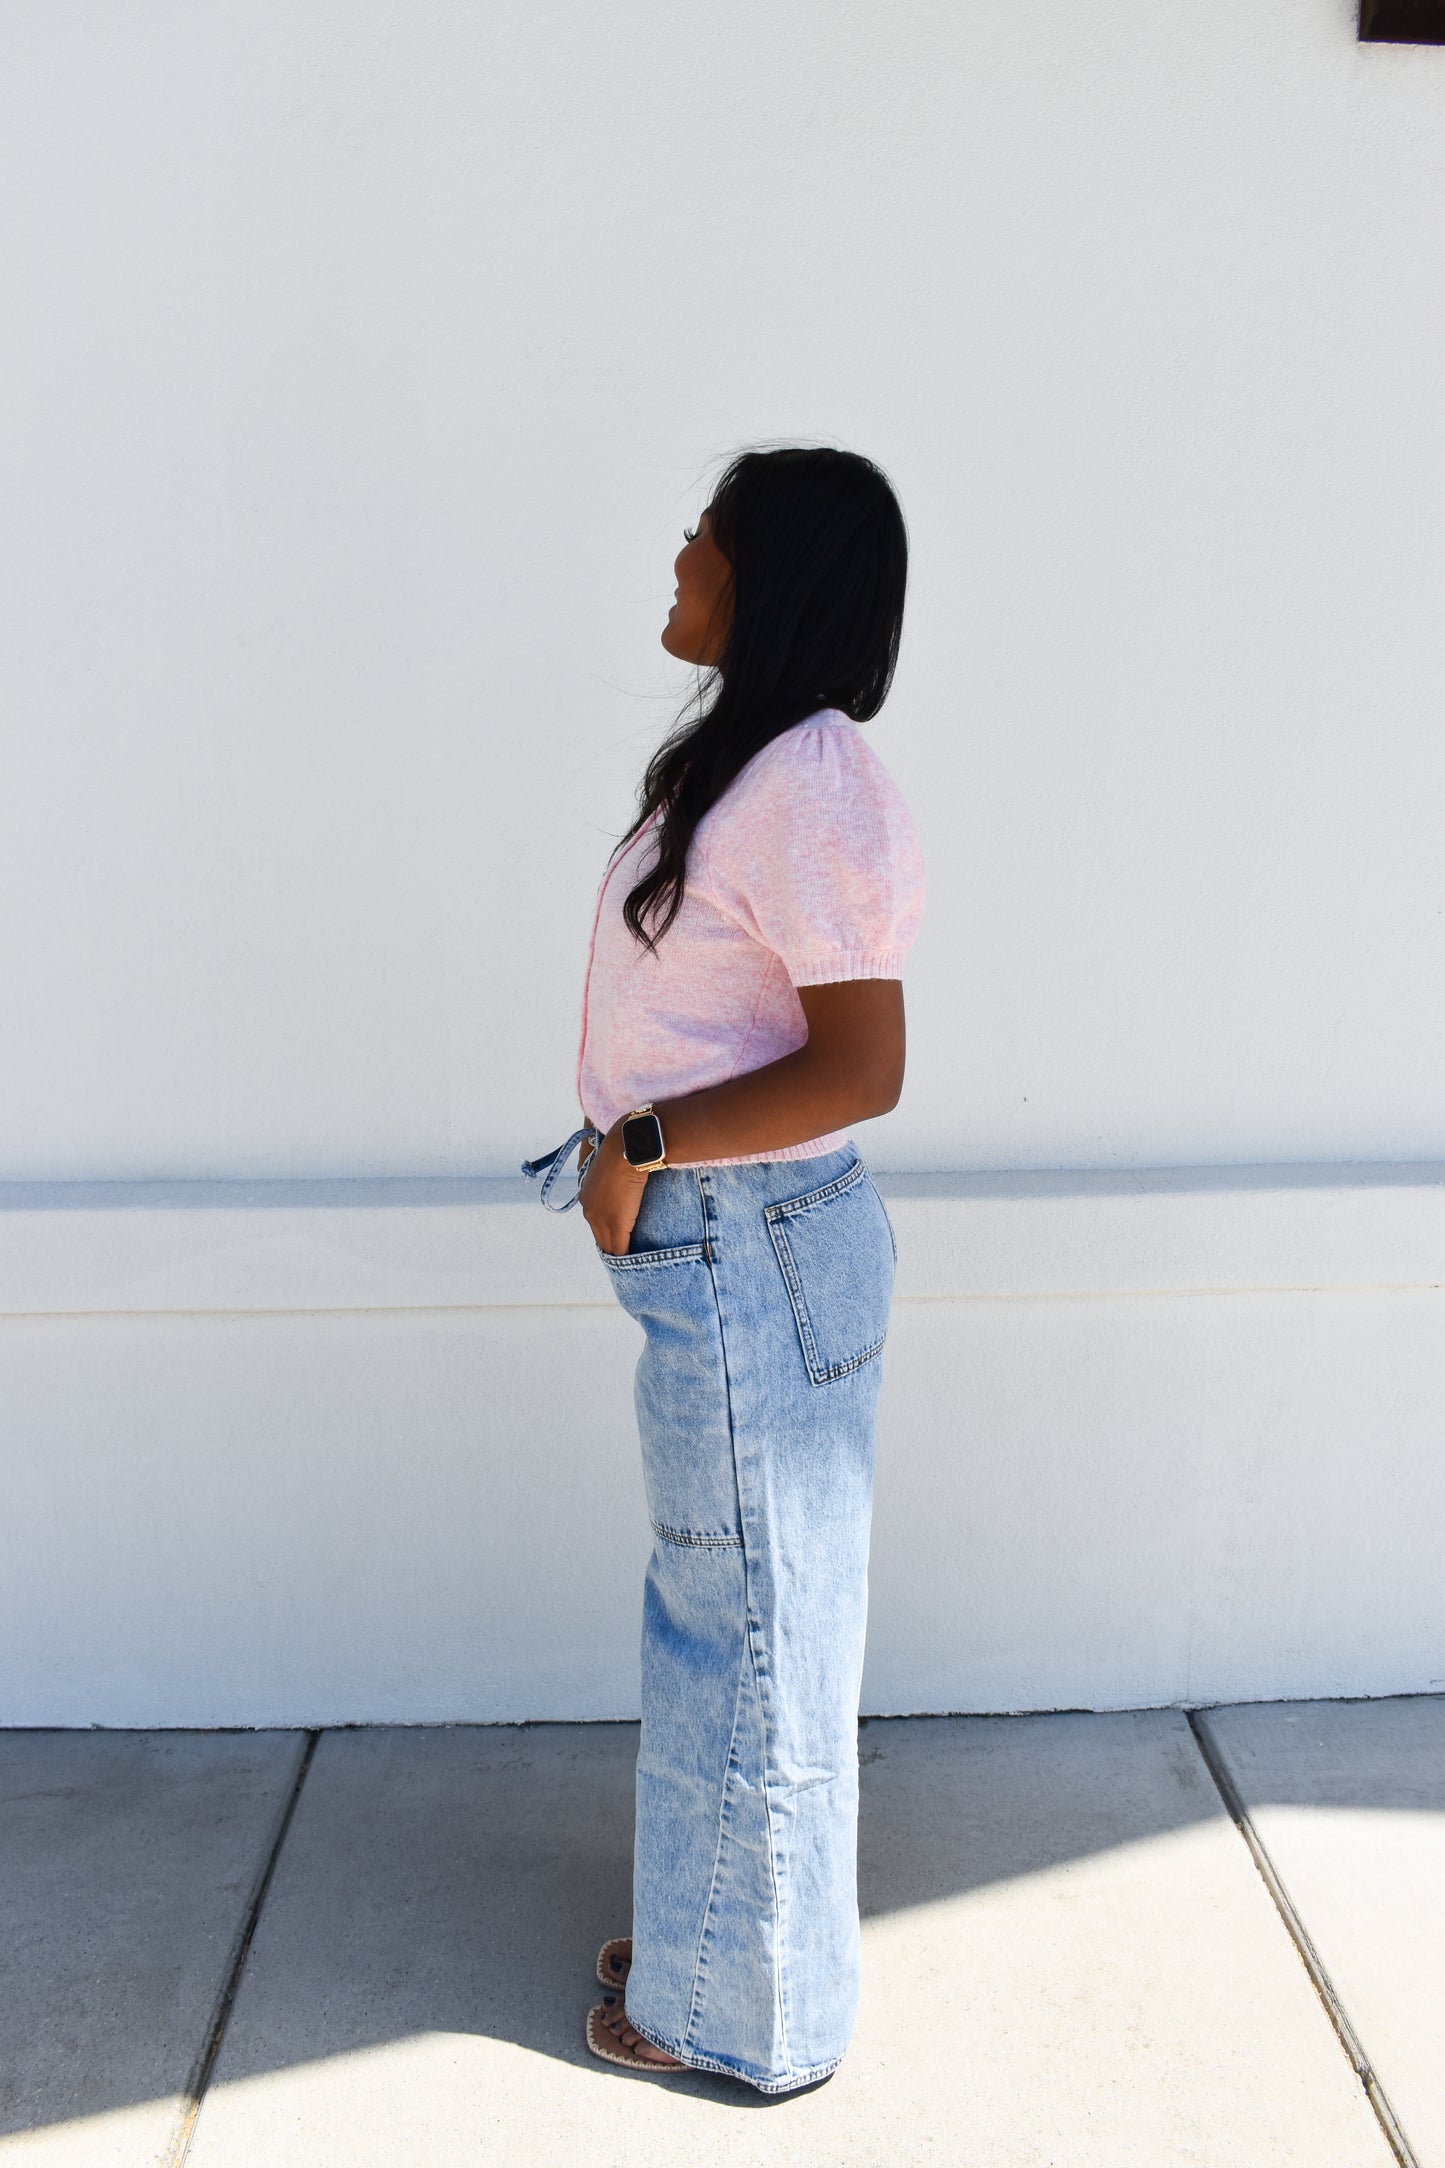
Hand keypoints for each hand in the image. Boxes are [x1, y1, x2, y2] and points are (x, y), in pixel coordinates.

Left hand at [579, 1122, 648, 1255]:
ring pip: (608, 1246)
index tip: (620, 1236)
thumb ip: (619, 1180)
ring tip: (633, 1265)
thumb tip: (629, 1182)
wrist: (629, 1146)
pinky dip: (628, 1258)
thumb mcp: (618, 1165)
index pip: (597, 1221)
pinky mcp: (616, 1225)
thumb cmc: (626, 1149)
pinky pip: (620, 1249)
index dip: (609, 1230)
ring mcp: (601, 1218)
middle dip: (612, 1246)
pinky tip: (637, 1265)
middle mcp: (590, 1209)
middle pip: (600, 1237)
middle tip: (627, 1256)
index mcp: (588, 1195)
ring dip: (620, 1254)